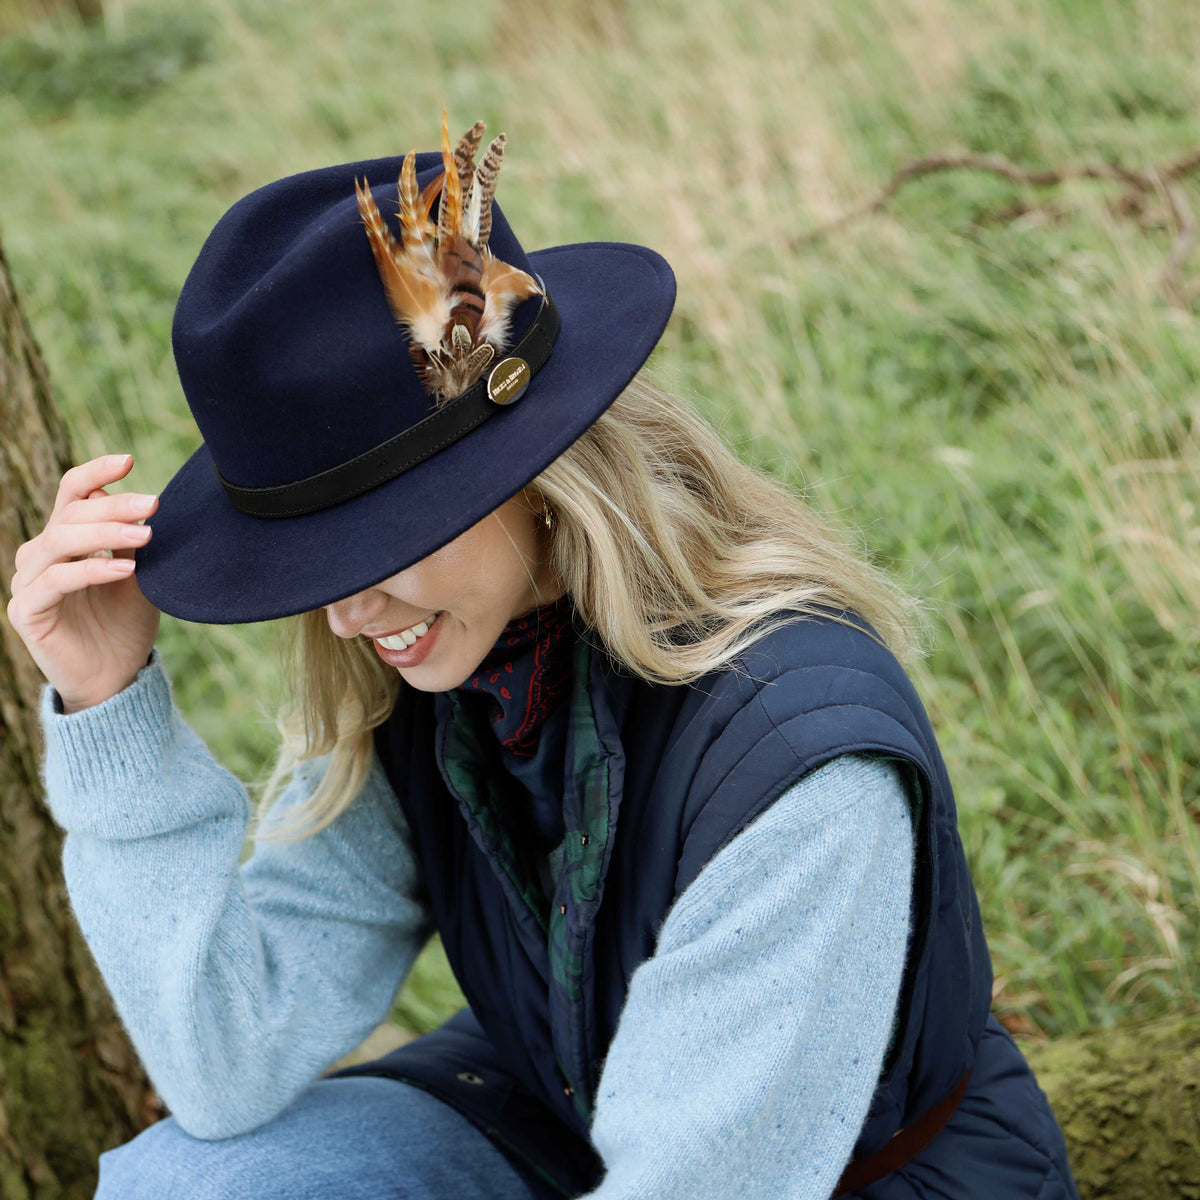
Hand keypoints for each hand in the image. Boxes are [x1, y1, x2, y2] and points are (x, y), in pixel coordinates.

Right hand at [7, 453, 161, 712]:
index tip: (128, 460)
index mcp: (65, 539)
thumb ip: (133, 540)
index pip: (71, 493)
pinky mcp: (27, 611)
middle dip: (114, 506)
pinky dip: (92, 570)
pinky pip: (56, 582)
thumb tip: (142, 499)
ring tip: (146, 536)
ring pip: (59, 542)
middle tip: (154, 504)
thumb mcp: (139, 574)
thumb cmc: (126, 623)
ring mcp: (28, 582)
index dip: (95, 473)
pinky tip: (125, 569)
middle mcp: (41, 555)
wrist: (116, 677)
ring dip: (105, 534)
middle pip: (70, 515)